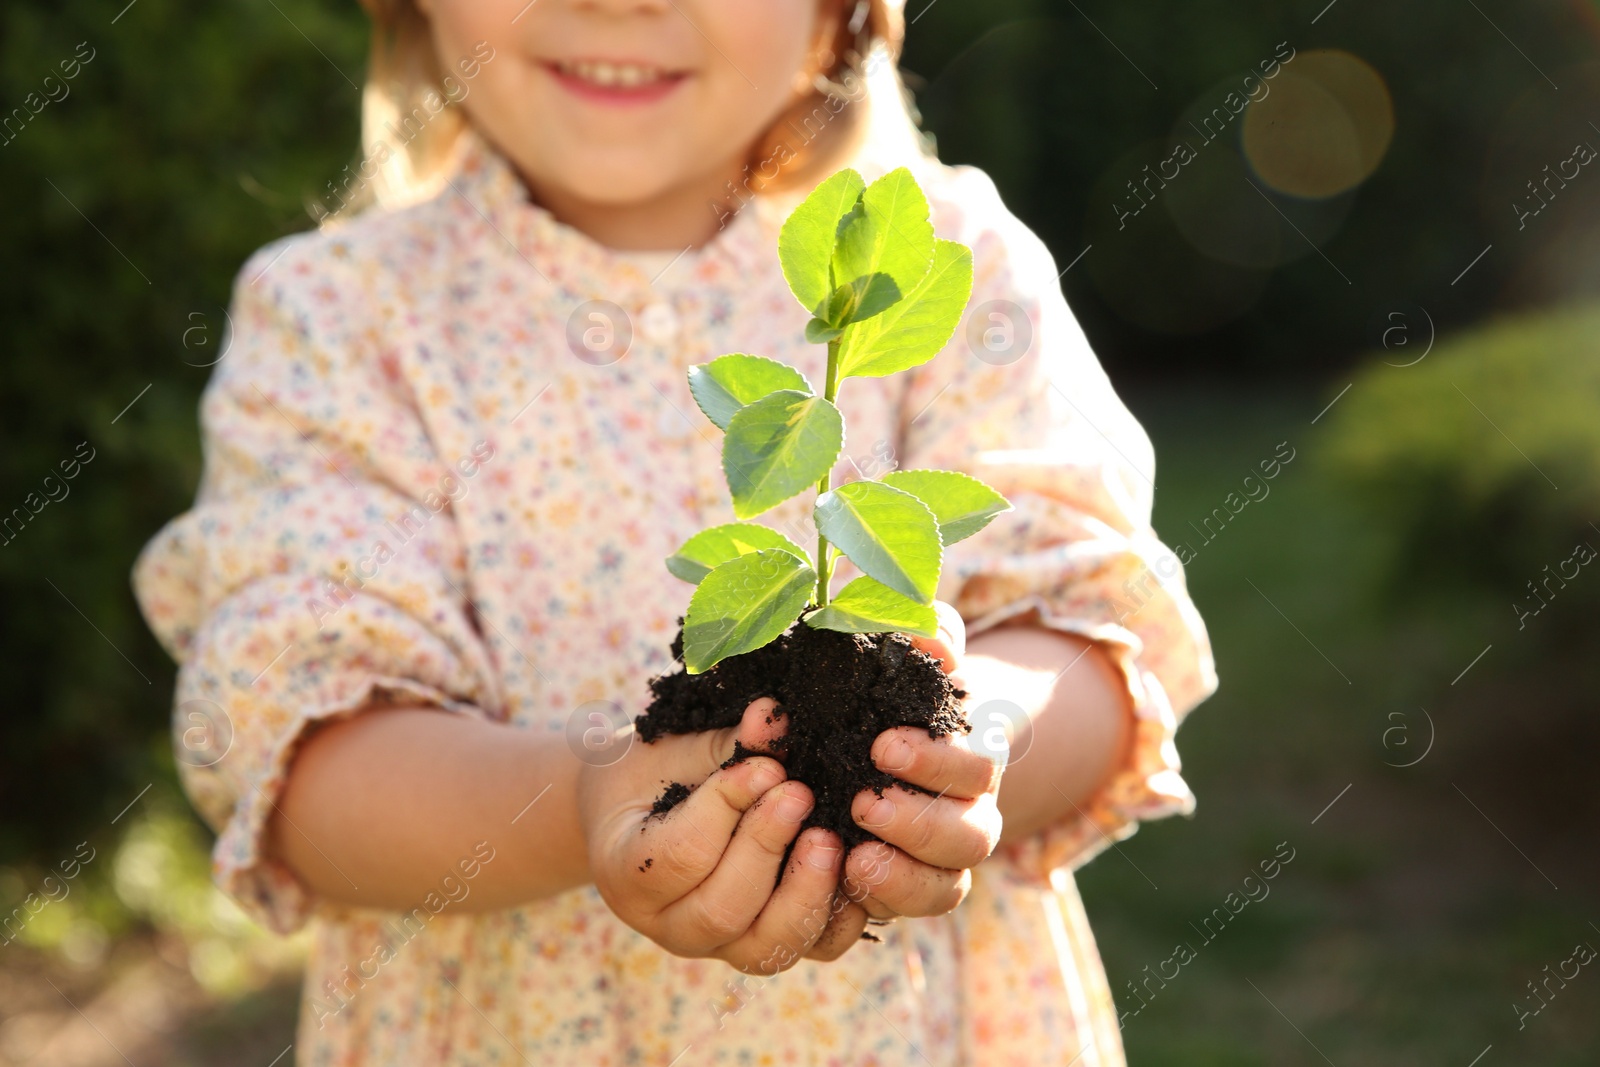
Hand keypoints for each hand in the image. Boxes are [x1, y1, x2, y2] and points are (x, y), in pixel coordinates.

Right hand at [578, 699, 866, 971]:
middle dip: (767, 848)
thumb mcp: (679, 750)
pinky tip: (854, 870)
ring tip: (829, 838)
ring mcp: (717, 947)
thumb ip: (728, 743)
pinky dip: (838, 917)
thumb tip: (772, 718)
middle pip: (723, 909)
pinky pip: (810, 950)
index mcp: (627, 874)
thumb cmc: (656, 773)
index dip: (727, 809)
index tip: (765, 767)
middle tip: (799, 794)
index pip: (681, 856)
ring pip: (765, 947)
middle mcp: (669, 925)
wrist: (644, 812)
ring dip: (805, 891)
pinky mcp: (764, 948)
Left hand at [844, 602, 1003, 922]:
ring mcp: (941, 858)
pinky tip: (846, 879)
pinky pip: (909, 912)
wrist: (871, 731)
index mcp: (972, 755)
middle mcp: (968, 812)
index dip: (935, 763)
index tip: (882, 745)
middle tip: (865, 803)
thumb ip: (925, 633)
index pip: (976, 768)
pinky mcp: (908, 888)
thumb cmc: (893, 685)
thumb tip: (929, 636)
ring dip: (903, 874)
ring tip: (856, 853)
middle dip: (919, 822)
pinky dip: (882, 901)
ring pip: (947, 886)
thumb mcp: (909, 650)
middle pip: (971, 837)